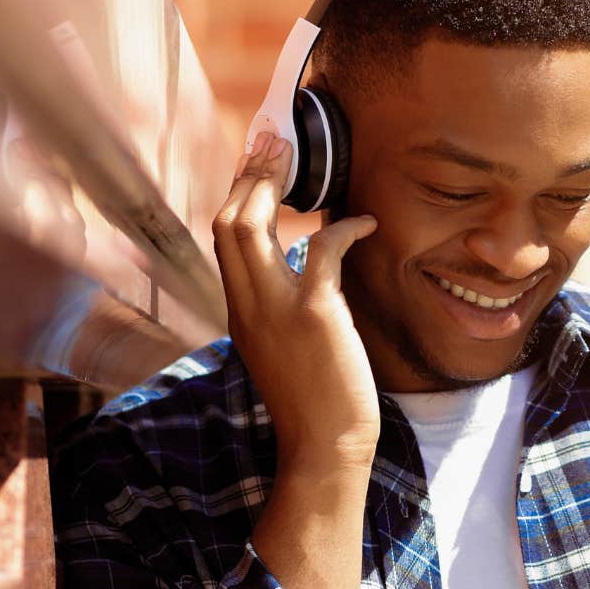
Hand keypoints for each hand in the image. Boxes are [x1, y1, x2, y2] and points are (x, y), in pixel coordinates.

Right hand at [212, 135, 379, 466]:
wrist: (324, 447)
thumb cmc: (315, 407)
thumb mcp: (284, 355)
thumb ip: (281, 316)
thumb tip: (304, 282)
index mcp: (240, 315)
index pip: (223, 243)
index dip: (236, 198)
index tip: (253, 167)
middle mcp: (246, 306)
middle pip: (226, 223)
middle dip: (246, 176)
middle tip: (270, 141)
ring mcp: (275, 308)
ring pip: (249, 226)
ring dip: (271, 184)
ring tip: (293, 155)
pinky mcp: (313, 313)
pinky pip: (321, 249)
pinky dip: (344, 227)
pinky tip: (366, 221)